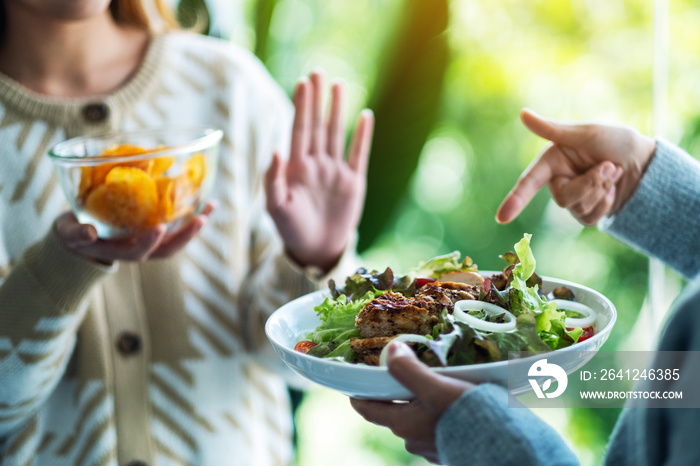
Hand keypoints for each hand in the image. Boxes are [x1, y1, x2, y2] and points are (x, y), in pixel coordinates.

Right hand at [55, 202, 213, 262]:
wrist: (81, 236)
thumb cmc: (74, 233)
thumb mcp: (70, 233)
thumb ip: (77, 233)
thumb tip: (88, 232)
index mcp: (121, 251)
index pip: (139, 252)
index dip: (149, 242)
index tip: (159, 228)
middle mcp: (141, 249)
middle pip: (168, 248)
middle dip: (185, 236)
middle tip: (201, 219)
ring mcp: (152, 241)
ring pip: (178, 237)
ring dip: (196, 224)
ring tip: (211, 205)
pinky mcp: (157, 229)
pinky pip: (178, 225)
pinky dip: (193, 214)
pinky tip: (207, 200)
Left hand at [265, 70, 373, 271]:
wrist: (317, 250)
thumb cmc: (292, 230)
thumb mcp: (277, 207)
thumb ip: (272, 180)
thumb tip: (275, 150)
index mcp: (296, 168)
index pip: (299, 130)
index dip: (301, 106)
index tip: (302, 82)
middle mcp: (316, 164)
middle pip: (317, 125)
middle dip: (317, 100)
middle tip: (317, 73)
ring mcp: (335, 171)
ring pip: (336, 134)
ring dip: (337, 110)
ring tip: (339, 85)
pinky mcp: (354, 182)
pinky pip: (359, 154)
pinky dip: (362, 136)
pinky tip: (365, 116)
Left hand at [350, 342, 470, 463]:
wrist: (506, 447)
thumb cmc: (468, 416)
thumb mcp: (436, 388)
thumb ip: (409, 370)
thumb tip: (389, 351)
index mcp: (403, 424)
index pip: (369, 408)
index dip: (358, 393)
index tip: (353, 381)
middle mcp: (413, 440)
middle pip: (396, 411)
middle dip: (398, 392)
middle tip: (406, 370)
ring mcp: (433, 447)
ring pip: (419, 418)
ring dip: (424, 401)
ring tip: (438, 382)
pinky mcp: (452, 448)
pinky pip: (440, 427)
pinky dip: (442, 413)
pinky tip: (458, 401)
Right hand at [496, 108, 656, 225]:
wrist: (646, 163)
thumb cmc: (616, 142)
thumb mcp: (585, 132)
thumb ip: (552, 130)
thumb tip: (523, 114)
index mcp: (551, 161)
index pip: (529, 182)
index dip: (515, 200)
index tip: (501, 218)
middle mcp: (557, 181)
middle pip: (563, 198)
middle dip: (590, 184)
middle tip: (609, 166)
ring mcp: (572, 198)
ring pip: (577, 209)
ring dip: (601, 191)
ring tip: (613, 172)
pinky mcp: (586, 212)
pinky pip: (590, 218)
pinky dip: (606, 204)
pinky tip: (613, 190)